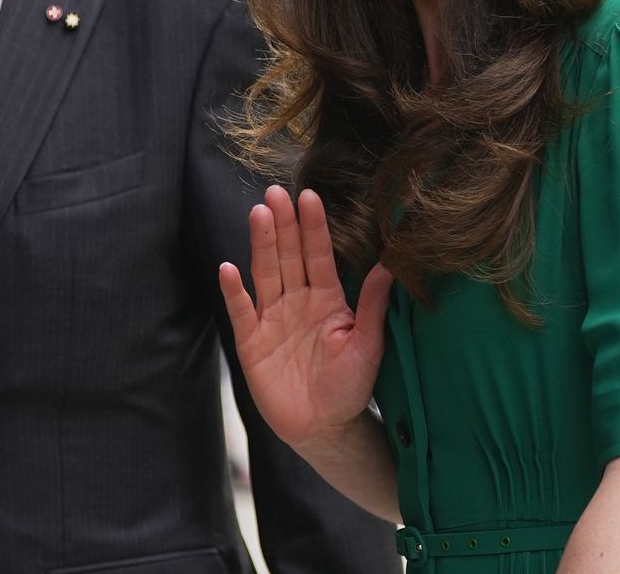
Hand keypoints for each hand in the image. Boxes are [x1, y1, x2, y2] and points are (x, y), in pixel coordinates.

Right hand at [218, 185, 393, 452]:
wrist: (324, 427)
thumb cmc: (350, 387)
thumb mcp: (368, 345)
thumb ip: (372, 305)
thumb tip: (391, 264)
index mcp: (326, 299)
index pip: (318, 254)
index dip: (313, 227)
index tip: (310, 196)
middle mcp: (297, 301)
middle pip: (287, 255)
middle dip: (282, 224)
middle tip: (275, 192)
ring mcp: (272, 319)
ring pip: (265, 274)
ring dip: (260, 245)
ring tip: (258, 214)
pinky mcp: (251, 341)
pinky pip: (241, 312)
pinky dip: (235, 292)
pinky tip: (228, 269)